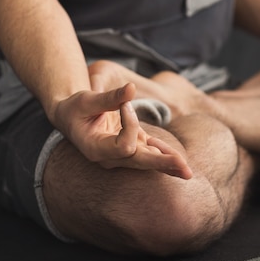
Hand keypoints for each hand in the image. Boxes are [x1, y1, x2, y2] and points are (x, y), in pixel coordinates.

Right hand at [52, 83, 192, 178]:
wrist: (71, 117)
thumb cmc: (76, 108)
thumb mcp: (87, 100)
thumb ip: (109, 97)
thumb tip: (131, 88)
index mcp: (96, 149)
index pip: (124, 145)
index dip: (131, 124)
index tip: (126, 104)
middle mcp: (110, 158)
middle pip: (140, 162)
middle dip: (162, 162)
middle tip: (183, 165)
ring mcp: (122, 155)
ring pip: (149, 161)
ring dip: (169, 164)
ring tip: (188, 172)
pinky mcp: (132, 147)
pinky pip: (151, 152)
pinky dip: (165, 155)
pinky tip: (181, 164)